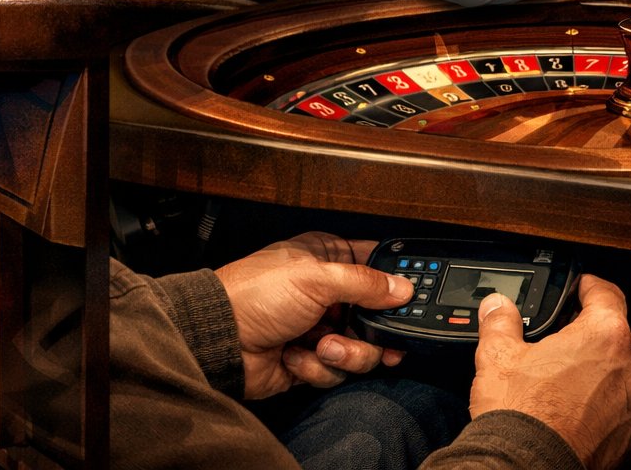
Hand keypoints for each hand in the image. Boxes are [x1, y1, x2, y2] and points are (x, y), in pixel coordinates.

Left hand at [214, 232, 412, 399]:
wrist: (220, 340)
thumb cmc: (256, 295)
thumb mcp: (316, 279)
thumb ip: (365, 282)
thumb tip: (403, 288)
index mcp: (326, 259)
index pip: (375, 264)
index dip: (395, 282)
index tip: (410, 299)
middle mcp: (326, 293)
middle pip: (376, 315)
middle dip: (373, 332)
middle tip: (382, 340)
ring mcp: (319, 327)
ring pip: (362, 349)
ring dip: (344, 353)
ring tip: (320, 345)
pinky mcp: (311, 359)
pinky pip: (337, 370)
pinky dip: (317, 366)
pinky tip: (293, 355)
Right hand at [470, 275, 630, 469]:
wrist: (531, 467)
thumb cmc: (523, 414)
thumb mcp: (498, 355)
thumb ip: (501, 322)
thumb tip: (498, 306)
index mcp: (604, 336)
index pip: (607, 293)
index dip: (589, 286)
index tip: (580, 287)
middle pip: (614, 334)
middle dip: (587, 334)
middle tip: (556, 341)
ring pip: (619, 373)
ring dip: (597, 371)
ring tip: (561, 381)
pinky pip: (621, 407)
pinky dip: (602, 404)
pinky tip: (571, 410)